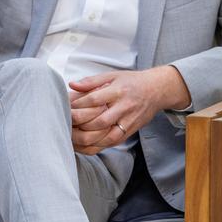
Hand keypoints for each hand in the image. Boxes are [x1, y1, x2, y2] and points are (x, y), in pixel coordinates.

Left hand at [69, 66, 189, 154]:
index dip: (78, 105)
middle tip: (65, 125)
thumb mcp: (113, 76)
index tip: (66, 107)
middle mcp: (124, 107)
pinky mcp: (130, 131)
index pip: (94, 100)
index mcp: (118, 91)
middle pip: (99, 121)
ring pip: (106, 136)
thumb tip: (72, 85)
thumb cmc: (132, 82)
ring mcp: (128, 121)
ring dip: (86, 139)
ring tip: (71, 138)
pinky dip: (96, 146)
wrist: (157, 90)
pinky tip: (84, 145)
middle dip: (79, 125)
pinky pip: (112, 143)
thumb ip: (91, 81)